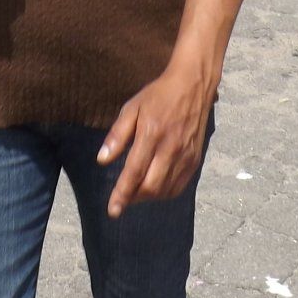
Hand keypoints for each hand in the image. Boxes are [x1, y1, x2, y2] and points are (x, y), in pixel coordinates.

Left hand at [97, 62, 215, 218]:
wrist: (193, 86)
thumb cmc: (158, 96)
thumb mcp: (132, 108)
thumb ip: (117, 135)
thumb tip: (102, 160)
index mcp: (152, 134)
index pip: (134, 172)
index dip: (122, 194)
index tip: (113, 211)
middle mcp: (171, 148)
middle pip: (151, 186)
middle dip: (134, 198)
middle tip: (122, 199)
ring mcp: (186, 156)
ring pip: (165, 190)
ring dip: (148, 197)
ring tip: (136, 192)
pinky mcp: (195, 160)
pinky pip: (179, 186)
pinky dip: (165, 193)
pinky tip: (154, 187)